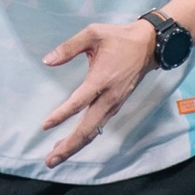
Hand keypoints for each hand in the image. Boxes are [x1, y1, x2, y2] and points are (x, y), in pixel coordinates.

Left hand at [40, 19, 156, 166]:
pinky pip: (98, 126)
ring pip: (93, 131)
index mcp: (102, 79)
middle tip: (50, 160)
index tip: (45, 126)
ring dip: (74, 146)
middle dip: (68, 146)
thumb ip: (69, 47)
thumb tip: (47, 60)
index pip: (79, 101)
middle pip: (88, 129)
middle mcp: (109, 97)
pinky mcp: (116, 105)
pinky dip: (84, 137)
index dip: (62, 115)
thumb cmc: (119, 38)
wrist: (149, 45)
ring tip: (55, 157)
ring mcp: (114, 104)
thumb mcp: (93, 33)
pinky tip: (71, 143)